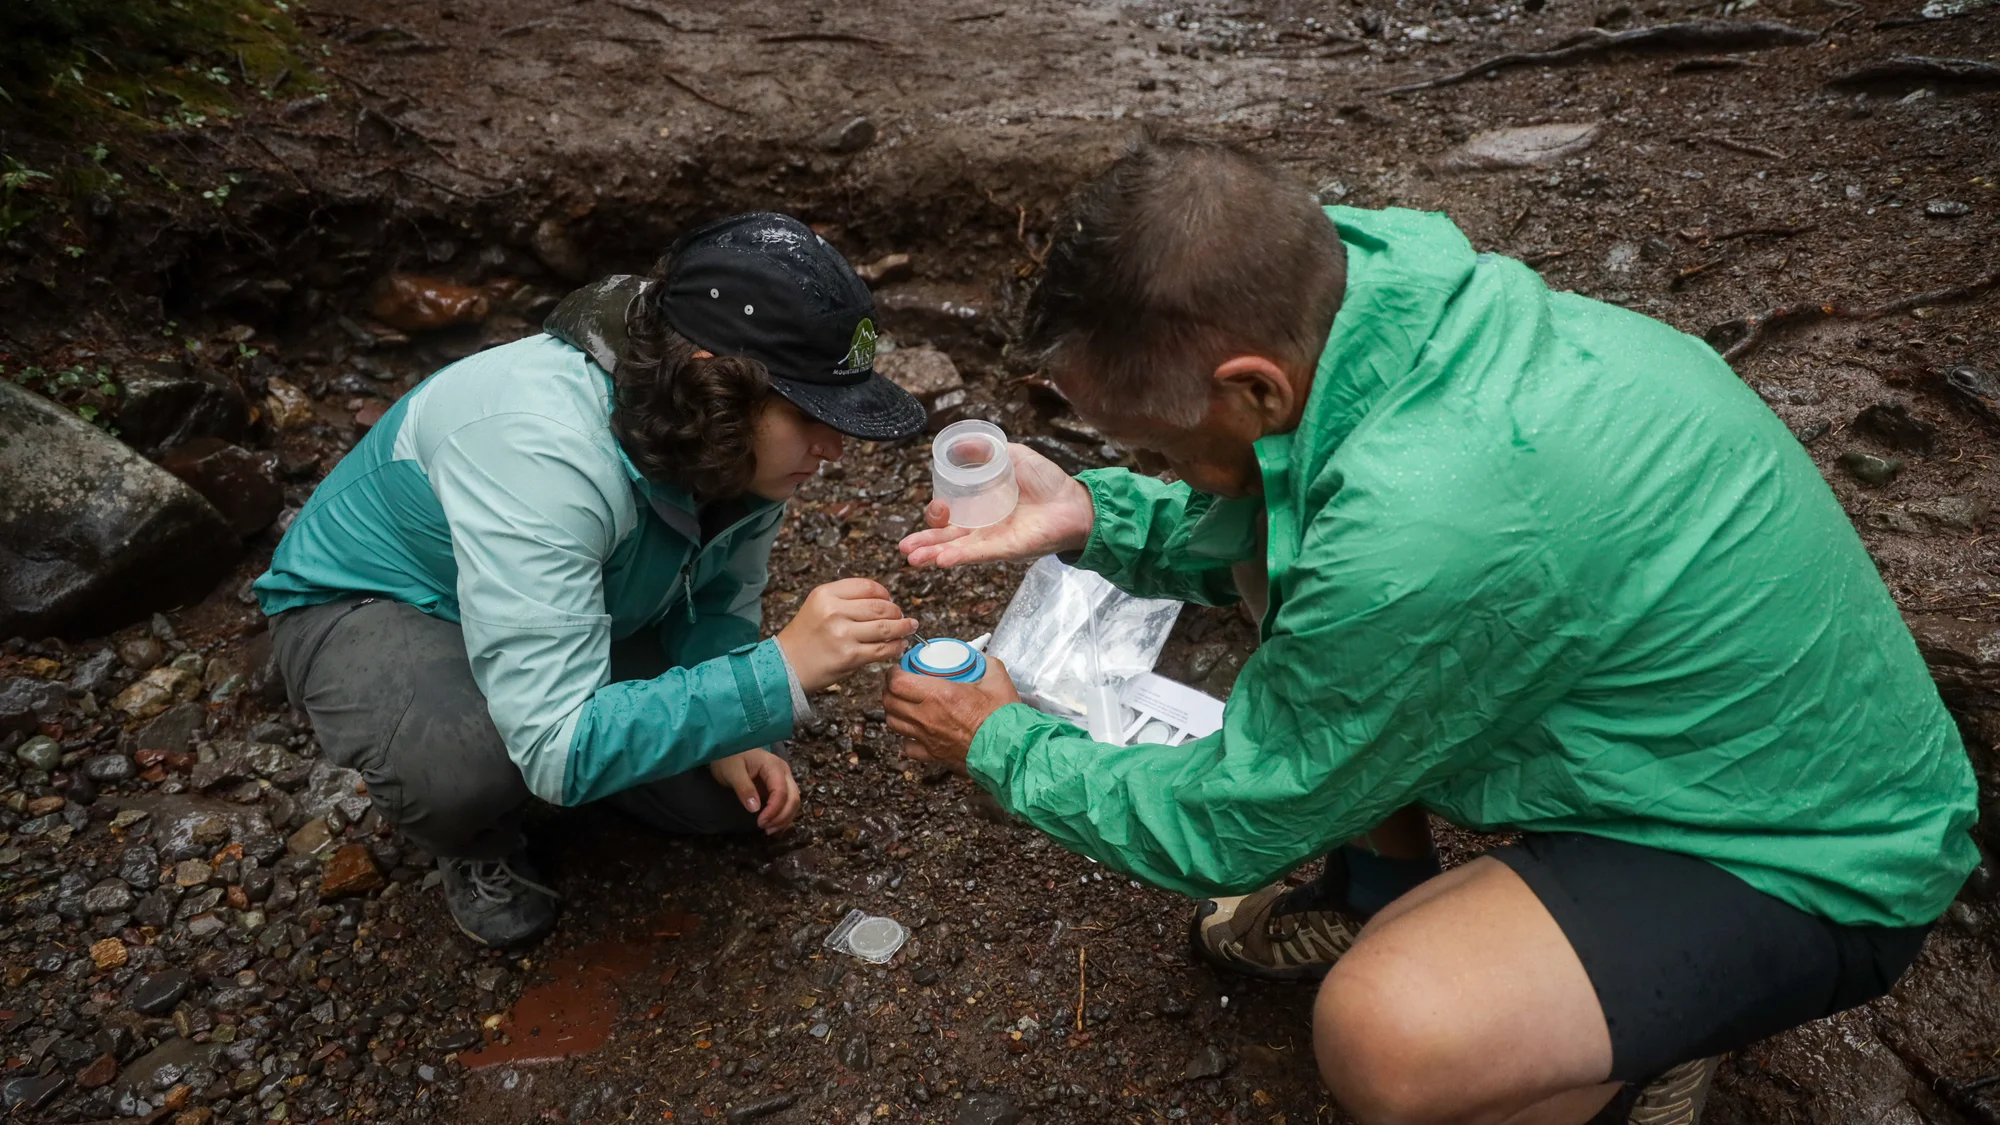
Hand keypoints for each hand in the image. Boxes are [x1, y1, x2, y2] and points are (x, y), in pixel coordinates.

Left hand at [709, 748, 801, 833]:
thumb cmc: (729, 758)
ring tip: (769, 830)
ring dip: (785, 818)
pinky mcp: (779, 786)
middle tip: (766, 829)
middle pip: (793, 798)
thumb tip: (755, 809)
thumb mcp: (732, 772)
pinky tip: (774, 825)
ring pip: (793, 801)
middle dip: (782, 816)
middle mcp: (784, 772)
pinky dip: (784, 815)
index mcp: (774, 766)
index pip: (781, 792)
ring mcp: (783, 779)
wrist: (727, 750)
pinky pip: (788, 802)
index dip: (774, 810)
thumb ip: (744, 788)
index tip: (761, 823)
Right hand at [776, 578, 917, 691]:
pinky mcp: (850, 656)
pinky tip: (899, 646)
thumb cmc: (806, 637)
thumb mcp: (818, 606)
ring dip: (903, 628)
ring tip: (909, 628)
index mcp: (826, 594)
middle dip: (897, 611)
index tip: (890, 600)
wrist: (787, 665)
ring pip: (886, 627)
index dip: (885, 593)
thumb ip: (846, 600)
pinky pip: (882, 649)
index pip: (867, 587)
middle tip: (903, 616)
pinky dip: (896, 647)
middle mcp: (834, 611)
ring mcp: (842, 634)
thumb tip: (884, 602)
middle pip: (880, 606)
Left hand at [883, 656, 1022, 773]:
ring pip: (894, 724)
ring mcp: (928, 738)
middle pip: (889, 702)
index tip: (899, 669)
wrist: (1011, 751)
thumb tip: (977, 657)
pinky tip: (916, 731)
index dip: (893, 673)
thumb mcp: (997, 678)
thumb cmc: (1004, 719)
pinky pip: (908, 747)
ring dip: (895, 712)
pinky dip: (907, 738)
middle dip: (890, 690)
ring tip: (905, 705)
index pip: (898, 682)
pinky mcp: (933, 755)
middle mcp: (928, 717)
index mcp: (940, 695)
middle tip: (899, 684)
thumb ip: (984, 663)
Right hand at [899, 442, 1094, 567]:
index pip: (949, 517)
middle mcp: (984, 528)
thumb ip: (986, 450)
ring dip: (934, 554)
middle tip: (905, 547)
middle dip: (924, 543)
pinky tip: (941, 560)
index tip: (936, 507)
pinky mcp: (1008, 548)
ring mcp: (994, 540)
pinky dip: (960, 556)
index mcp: (981, 509)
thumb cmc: (1047, 481)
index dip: (936, 514)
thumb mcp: (1012, 456)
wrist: (1075, 500)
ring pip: (957, 549)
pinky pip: (980, 553)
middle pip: (947, 538)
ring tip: (912, 559)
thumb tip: (958, 443)